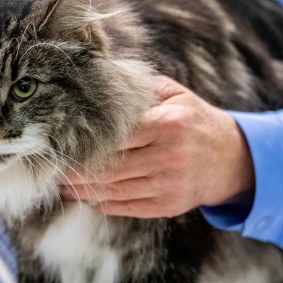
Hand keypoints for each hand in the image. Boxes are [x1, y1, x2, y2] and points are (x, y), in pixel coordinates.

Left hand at [59, 76, 254, 217]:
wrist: (232, 159)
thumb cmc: (194, 120)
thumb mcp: (174, 95)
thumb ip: (138, 88)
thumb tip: (97, 76)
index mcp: (168, 123)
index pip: (115, 134)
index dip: (84, 140)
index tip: (59, 140)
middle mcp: (168, 155)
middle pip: (108, 166)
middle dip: (75, 169)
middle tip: (51, 166)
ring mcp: (168, 184)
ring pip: (113, 190)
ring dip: (81, 189)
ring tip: (60, 182)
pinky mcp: (168, 205)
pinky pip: (125, 206)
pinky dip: (101, 202)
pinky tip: (84, 196)